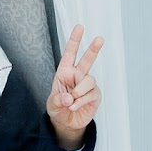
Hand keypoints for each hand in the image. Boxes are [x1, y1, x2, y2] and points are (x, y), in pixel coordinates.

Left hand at [46, 25, 104, 150]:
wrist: (66, 123)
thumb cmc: (58, 108)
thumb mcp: (51, 104)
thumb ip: (58, 100)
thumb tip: (69, 98)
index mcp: (65, 72)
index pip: (70, 53)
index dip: (74, 40)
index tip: (80, 27)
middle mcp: (78, 76)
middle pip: (87, 59)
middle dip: (93, 49)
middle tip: (100, 39)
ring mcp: (87, 85)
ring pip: (89, 80)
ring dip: (78, 92)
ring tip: (70, 101)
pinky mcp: (94, 95)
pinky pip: (90, 95)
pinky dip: (80, 102)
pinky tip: (73, 107)